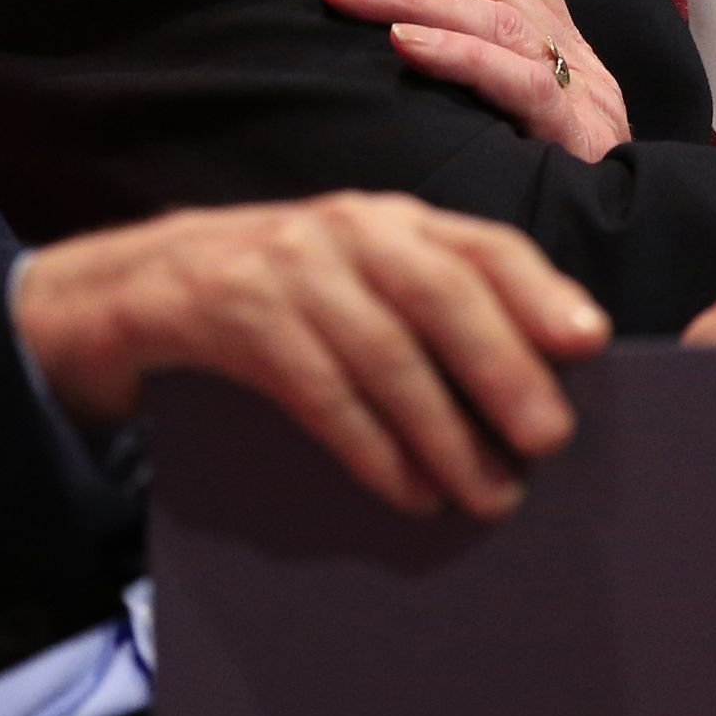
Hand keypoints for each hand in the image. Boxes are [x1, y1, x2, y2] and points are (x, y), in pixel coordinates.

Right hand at [13, 193, 610, 518]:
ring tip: (487, 495)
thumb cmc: (271, 303)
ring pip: (382, 347)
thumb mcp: (352, 287)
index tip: (591, 343)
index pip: (482, 245)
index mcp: (388, 220)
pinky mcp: (228, 314)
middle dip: (501, 364)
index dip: (540, 290)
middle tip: (549, 439)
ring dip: (443, 430)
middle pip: (439, 289)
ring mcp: (282, 266)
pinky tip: (409, 493)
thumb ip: (428, 311)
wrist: (124, 292)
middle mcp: (343, 229)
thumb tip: (538, 386)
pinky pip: (317, 387)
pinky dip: (371, 446)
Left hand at [312, 0, 631, 159]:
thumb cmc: (537, 180)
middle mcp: (574, 51)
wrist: (605, 248)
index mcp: (558, 35)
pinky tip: (402, 42)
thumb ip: (464, 60)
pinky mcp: (577, 136)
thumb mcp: (501, 108)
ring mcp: (582, 92)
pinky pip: (518, 81)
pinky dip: (457, 53)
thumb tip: (371, 16)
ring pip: (493, 16)